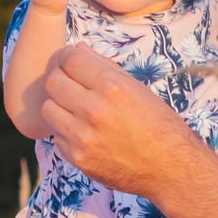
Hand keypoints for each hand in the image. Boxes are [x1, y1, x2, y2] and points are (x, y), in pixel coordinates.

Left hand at [41, 43, 200, 197]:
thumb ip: (105, 67)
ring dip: (59, 104)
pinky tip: (84, 130)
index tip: (71, 60)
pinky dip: (66, 130)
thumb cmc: (159, 125)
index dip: (68, 56)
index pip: (70, 59)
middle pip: (53, 81)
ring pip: (48, 108)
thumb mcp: (138, 89)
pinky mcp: (78, 158)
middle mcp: (94, 110)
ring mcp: (83, 136)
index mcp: (112, 87)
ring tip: (75, 107)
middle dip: (60, 77)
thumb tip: (79, 48)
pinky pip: (57, 135)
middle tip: (70, 82)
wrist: (169, 169)